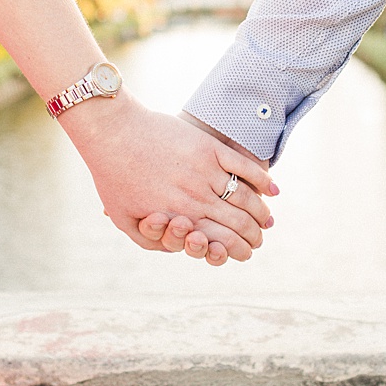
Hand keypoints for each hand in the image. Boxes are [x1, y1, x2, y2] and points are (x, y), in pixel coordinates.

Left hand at [60, 92, 276, 262]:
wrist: (113, 133)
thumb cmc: (113, 179)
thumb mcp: (126, 221)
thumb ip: (152, 240)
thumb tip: (176, 250)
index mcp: (180, 219)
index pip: (221, 241)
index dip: (239, 250)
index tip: (248, 252)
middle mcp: (197, 199)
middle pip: (239, 222)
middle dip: (254, 235)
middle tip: (261, 239)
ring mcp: (206, 172)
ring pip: (245, 198)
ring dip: (261, 212)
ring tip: (268, 218)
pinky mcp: (209, 148)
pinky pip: (243, 168)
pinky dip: (261, 180)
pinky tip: (272, 190)